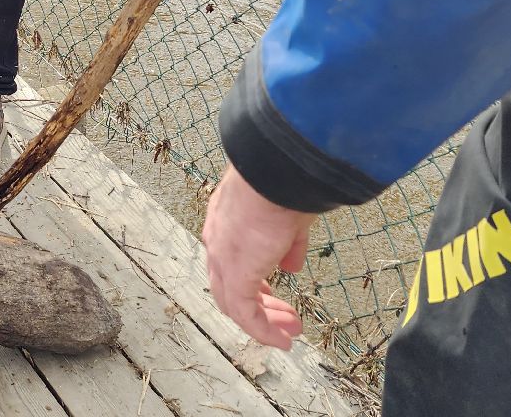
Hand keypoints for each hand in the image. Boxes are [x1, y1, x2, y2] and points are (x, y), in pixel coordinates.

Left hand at [203, 164, 316, 349]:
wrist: (275, 171)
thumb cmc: (284, 182)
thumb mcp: (289, 216)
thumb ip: (288, 244)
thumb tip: (291, 266)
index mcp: (227, 222)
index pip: (232, 261)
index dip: (254, 282)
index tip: (274, 296)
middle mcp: (218, 241)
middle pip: (230, 286)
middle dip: (261, 306)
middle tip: (286, 320)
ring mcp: (223, 258)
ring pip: (234, 303)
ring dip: (263, 321)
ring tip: (287, 333)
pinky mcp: (235, 274)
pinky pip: (246, 313)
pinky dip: (262, 330)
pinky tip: (281, 340)